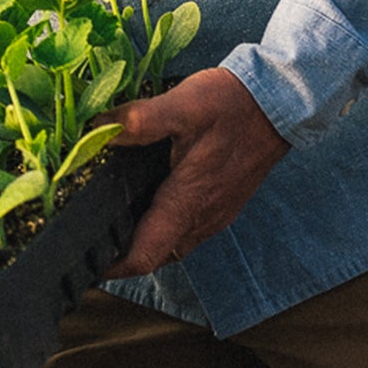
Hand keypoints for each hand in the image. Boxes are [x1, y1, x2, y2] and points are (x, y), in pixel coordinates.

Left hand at [102, 67, 288, 280]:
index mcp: (188, 202)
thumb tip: (96, 131)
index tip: (86, 256)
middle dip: (125, 253)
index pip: (145, 257)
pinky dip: (166, 225)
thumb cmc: (233, 105)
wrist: (281, 102)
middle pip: (157, 255)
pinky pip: (189, 228)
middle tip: (93, 232)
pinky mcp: (225, 203)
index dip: (113, 266)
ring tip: (116, 217)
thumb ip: (140, 121)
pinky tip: (152, 198)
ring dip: (147, 239)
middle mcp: (204, 218)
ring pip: (174, 244)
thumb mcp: (183, 105)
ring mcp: (217, 214)